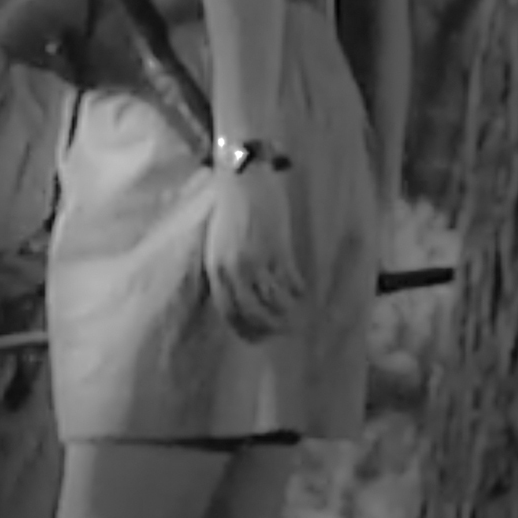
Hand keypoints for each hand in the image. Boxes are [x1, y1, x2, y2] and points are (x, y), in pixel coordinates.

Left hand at [204, 164, 304, 340]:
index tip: (256, 338)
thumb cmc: (230, 209)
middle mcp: (234, 270)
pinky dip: (296, 289)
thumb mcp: (218, 243)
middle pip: (252, 312)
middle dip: (269, 327)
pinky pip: (289, 281)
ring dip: (287, 312)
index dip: (244, 329)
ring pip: (275, 301)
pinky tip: (301, 290)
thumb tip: (240, 296)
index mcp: (215, 268)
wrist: (244, 180)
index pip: (228, 311)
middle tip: (282, 331)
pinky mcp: (277, 250)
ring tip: (297, 314)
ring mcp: (257, 261)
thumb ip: (225, 270)